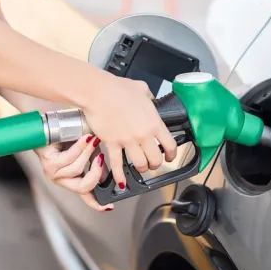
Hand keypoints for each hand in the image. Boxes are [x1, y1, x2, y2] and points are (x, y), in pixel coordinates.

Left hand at [35, 135, 113, 211]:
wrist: (49, 126)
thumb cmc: (67, 138)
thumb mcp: (88, 151)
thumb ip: (96, 165)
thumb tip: (105, 178)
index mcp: (73, 179)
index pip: (86, 196)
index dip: (97, 204)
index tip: (109, 207)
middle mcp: (63, 180)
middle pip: (82, 188)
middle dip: (95, 173)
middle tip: (101, 158)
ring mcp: (54, 174)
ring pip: (76, 170)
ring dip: (88, 153)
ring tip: (94, 140)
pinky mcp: (48, 164)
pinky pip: (68, 158)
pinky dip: (80, 148)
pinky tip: (86, 139)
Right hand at [80, 75, 176, 189]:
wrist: (98, 92)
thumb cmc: (118, 88)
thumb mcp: (142, 89)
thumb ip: (149, 98)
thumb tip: (150, 100)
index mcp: (154, 122)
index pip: (170, 145)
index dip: (172, 154)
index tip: (169, 157)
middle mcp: (143, 135)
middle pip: (156, 160)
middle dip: (155, 164)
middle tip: (153, 163)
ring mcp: (127, 141)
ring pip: (140, 165)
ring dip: (141, 168)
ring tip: (140, 167)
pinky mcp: (112, 144)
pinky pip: (117, 164)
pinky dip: (119, 175)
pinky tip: (121, 182)